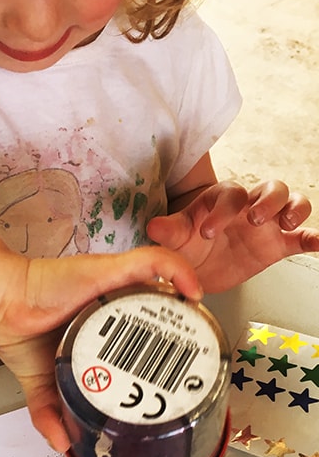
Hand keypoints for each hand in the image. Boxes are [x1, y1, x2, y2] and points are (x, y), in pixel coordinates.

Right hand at [0, 246, 201, 452]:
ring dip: (187, 306)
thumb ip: (49, 413)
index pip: (147, 334)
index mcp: (104, 327)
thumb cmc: (19, 331)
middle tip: (194, 362)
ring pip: (166, 285)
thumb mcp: (40, 384)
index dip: (171, 350)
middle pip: (162, 312)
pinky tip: (192, 293)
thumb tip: (62, 446)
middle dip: (184, 335)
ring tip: (199, 334)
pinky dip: (178, 272)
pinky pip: (154, 261)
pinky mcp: (110, 270)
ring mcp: (115, 285)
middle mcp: (114, 303)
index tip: (183, 374)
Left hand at [147, 180, 318, 292]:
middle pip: (270, 189)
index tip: (208, 231)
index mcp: (223, 199)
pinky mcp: (278, 244)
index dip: (222, 211)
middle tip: (254, 220)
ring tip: (288, 222)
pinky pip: (302, 238)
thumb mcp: (177, 238)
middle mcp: (249, 206)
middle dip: (266, 201)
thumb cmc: (189, 244)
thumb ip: (170, 230)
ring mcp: (268, 224)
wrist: (199, 268)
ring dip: (294, 209)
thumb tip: (153, 226)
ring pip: (291, 203)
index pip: (230, 195)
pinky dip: (313, 238)